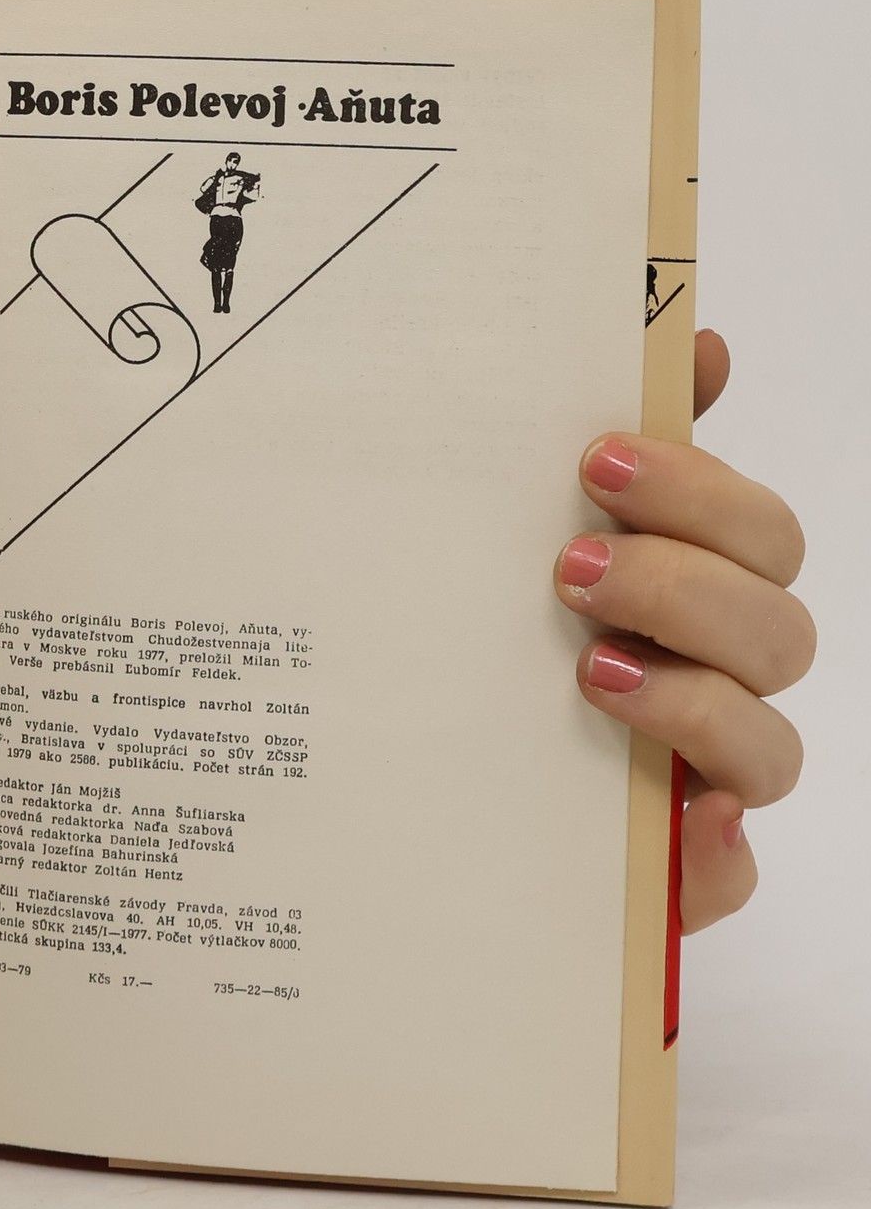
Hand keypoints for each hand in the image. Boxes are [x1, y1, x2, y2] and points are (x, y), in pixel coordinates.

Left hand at [557, 329, 811, 931]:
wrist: (431, 806)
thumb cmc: (500, 658)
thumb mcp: (523, 553)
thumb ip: (616, 461)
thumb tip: (701, 336)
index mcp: (696, 597)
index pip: (757, 534)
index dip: (698, 490)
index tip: (594, 458)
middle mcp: (718, 683)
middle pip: (777, 627)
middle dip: (683, 583)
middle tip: (569, 567)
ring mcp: (705, 779)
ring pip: (771, 745)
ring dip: (693, 700)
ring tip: (588, 670)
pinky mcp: (680, 872)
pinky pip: (725, 871)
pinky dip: (712, 849)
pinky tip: (682, 818)